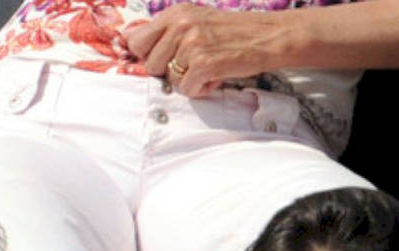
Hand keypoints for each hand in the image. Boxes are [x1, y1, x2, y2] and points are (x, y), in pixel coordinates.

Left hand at [127, 6, 282, 97]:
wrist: (267, 36)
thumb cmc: (231, 33)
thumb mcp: (196, 21)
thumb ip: (167, 32)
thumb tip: (132, 45)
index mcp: (175, 14)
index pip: (135, 40)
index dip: (146, 56)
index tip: (164, 59)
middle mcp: (180, 25)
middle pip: (151, 65)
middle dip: (170, 70)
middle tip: (193, 63)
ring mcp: (191, 44)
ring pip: (170, 79)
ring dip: (189, 80)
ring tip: (209, 67)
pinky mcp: (203, 63)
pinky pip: (187, 89)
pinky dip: (202, 88)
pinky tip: (216, 75)